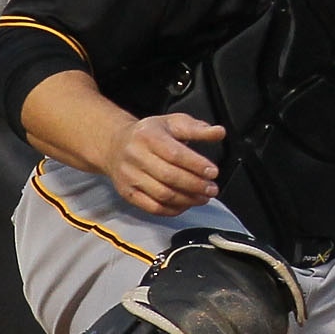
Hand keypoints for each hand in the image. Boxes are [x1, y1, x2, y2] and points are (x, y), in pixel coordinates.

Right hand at [106, 112, 225, 215]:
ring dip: (187, 200)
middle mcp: (135, 157)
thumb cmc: (150, 134)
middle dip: (195, 185)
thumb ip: (197, 128)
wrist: (116, 145)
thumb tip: (219, 132)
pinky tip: (186, 205)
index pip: (175, 154)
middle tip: (212, 189)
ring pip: (162, 194)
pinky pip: (152, 207)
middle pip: (169, 176)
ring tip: (203, 198)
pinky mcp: (127, 193)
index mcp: (148, 136)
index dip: (196, 165)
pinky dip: (172, 210)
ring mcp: (129, 177)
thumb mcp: (173, 123)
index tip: (213, 172)